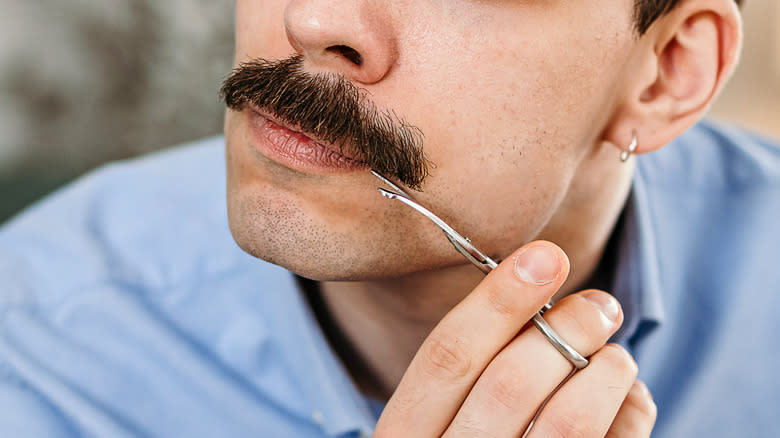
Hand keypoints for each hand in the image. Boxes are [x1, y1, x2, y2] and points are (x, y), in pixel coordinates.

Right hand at [374, 241, 655, 436]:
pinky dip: (631, 414)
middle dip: (566, 328)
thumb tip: (548, 302)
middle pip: (511, 383)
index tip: (544, 256)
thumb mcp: (438, 424)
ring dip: (606, 370)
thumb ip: (474, 374)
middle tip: (600, 303)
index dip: (498, 301)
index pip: (447, 357)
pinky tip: (626, 401)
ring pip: (569, 421)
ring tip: (616, 355)